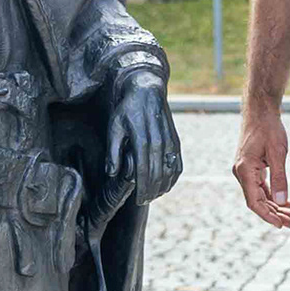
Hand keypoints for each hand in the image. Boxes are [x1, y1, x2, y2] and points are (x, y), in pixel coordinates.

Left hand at [107, 74, 181, 205]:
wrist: (147, 89)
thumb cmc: (127, 109)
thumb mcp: (114, 127)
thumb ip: (113, 151)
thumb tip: (112, 172)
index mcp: (142, 139)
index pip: (143, 171)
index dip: (142, 188)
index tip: (138, 200)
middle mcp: (159, 141)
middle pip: (157, 174)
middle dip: (151, 191)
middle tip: (144, 202)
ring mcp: (170, 141)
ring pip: (170, 171)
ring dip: (163, 186)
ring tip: (154, 195)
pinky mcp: (175, 140)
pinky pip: (177, 163)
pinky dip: (174, 176)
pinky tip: (167, 185)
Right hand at [233, 107, 289, 227]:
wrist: (260, 111)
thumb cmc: (268, 128)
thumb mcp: (278, 153)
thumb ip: (280, 178)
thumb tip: (282, 202)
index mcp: (244, 170)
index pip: (254, 201)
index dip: (267, 215)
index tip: (281, 224)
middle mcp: (241, 172)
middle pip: (256, 201)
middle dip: (273, 213)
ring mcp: (245, 170)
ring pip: (258, 195)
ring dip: (273, 206)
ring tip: (289, 216)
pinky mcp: (250, 167)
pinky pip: (260, 187)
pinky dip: (271, 196)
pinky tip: (283, 203)